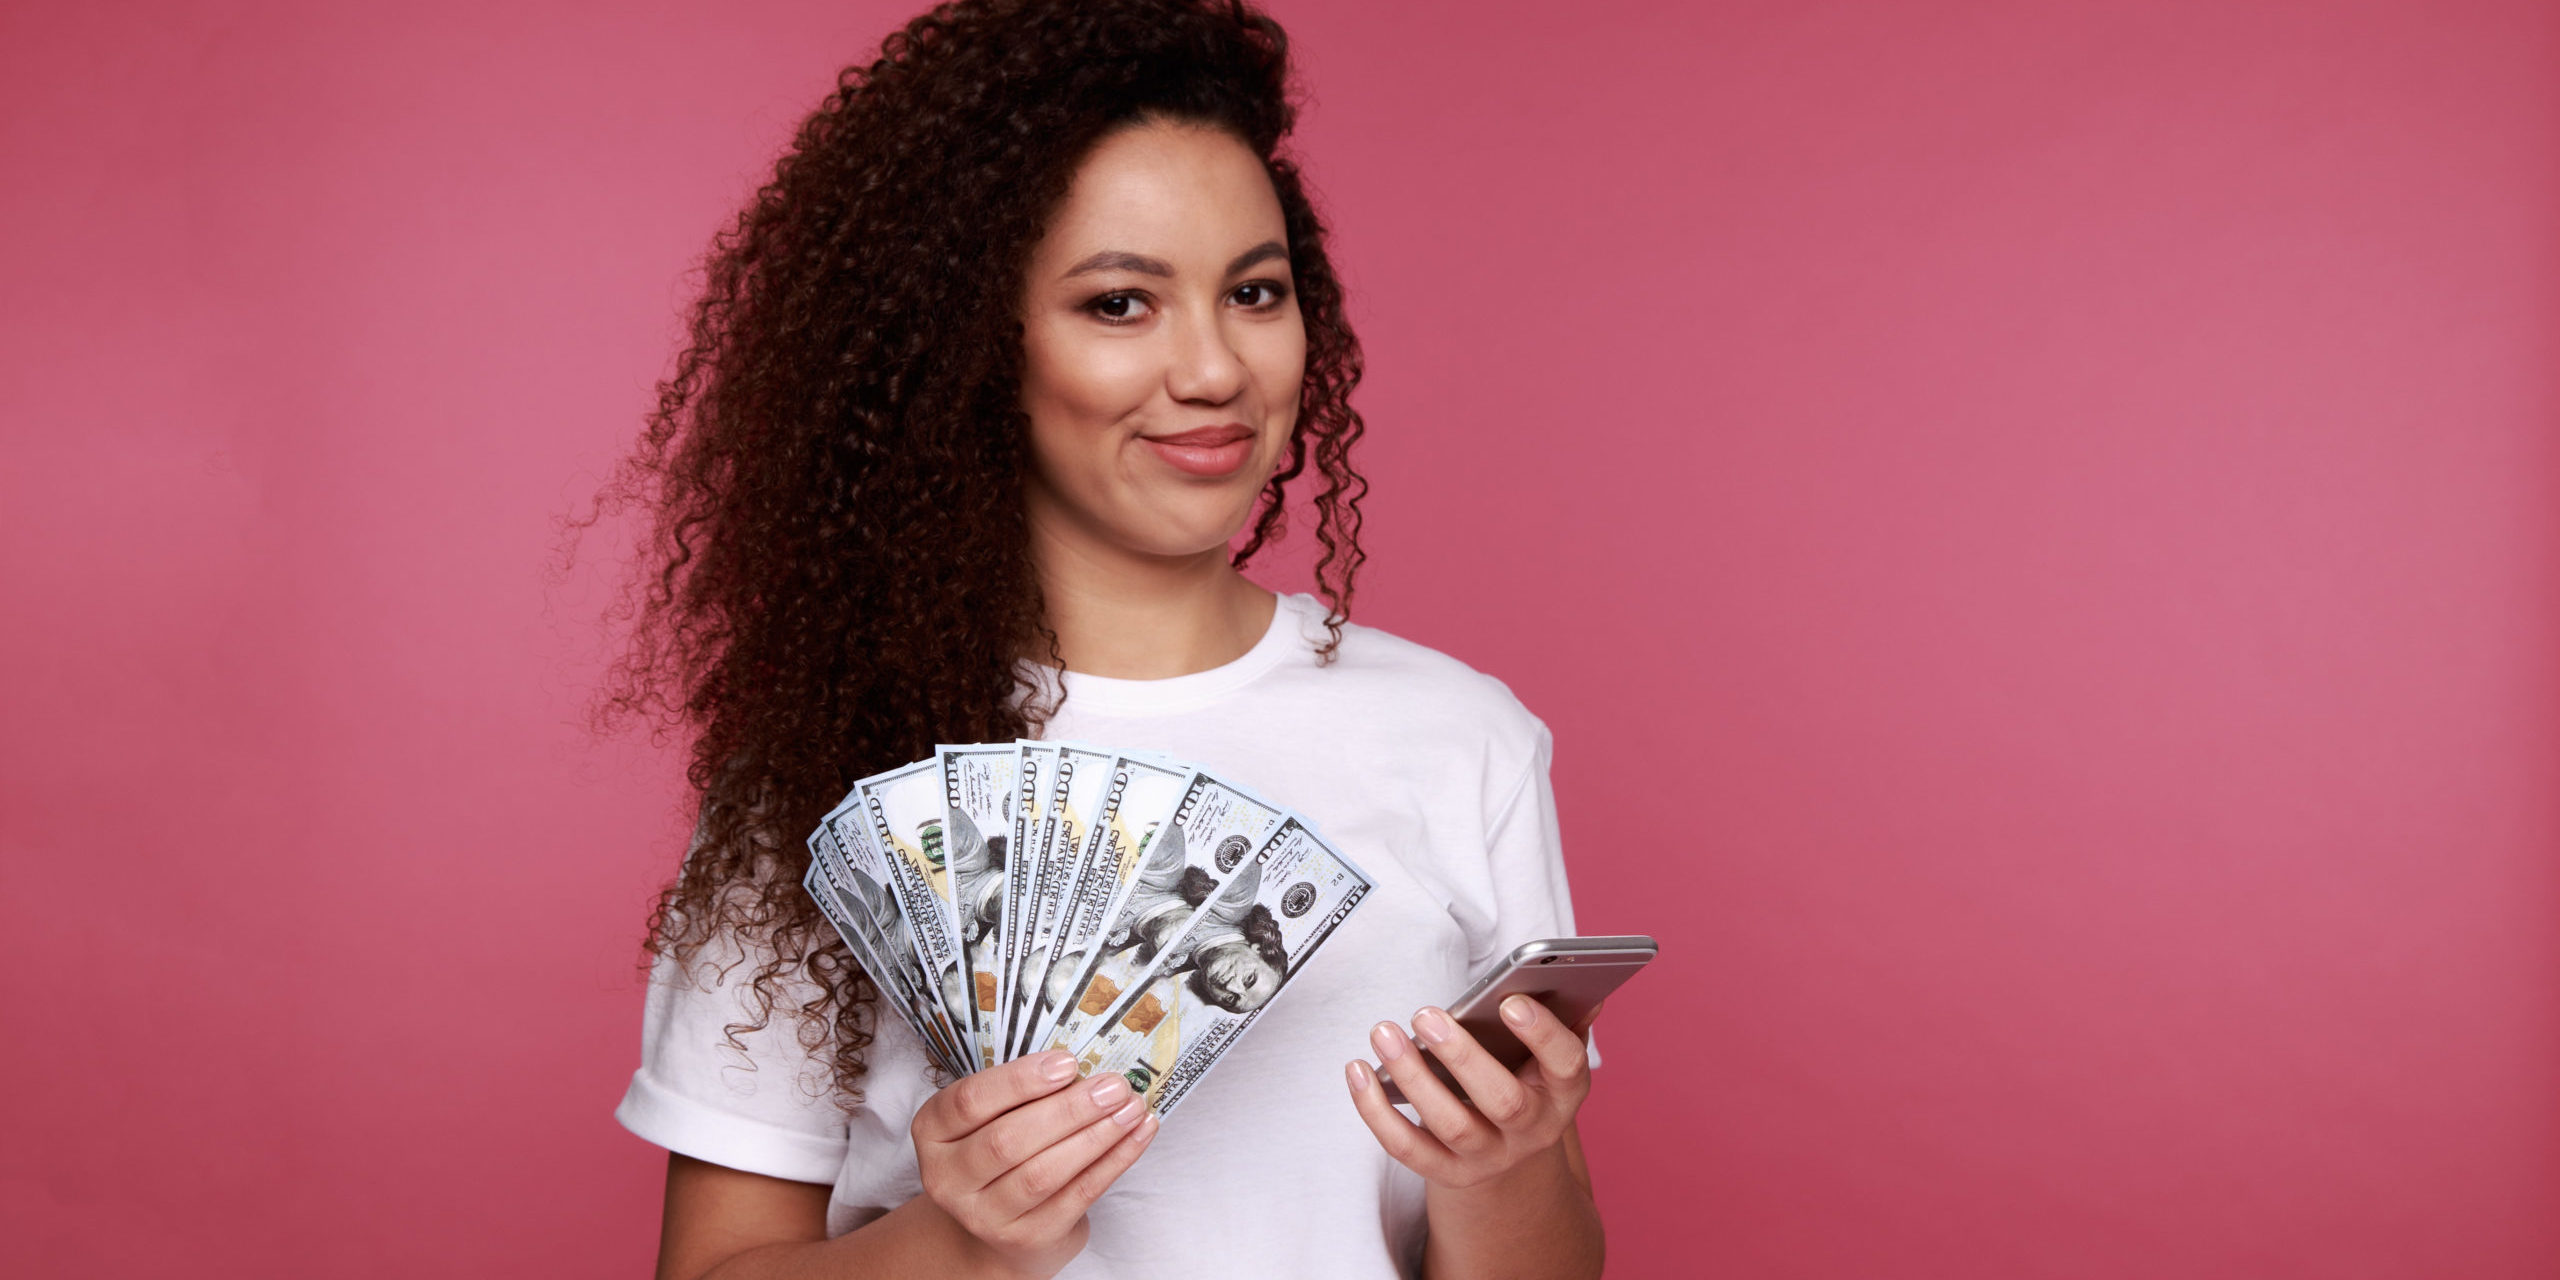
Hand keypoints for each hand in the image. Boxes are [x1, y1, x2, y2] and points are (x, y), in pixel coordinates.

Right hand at [911, 1050, 1158, 1277]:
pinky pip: (1076, 1196)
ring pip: (1043, 1173)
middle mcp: (948, 1178)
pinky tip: (1137, 1135)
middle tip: (1113, 1086)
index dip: (1020, 1081)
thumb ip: (1024, 1092)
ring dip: (1095, 1137)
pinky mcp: (1025, 1238)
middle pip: (1008, 1141)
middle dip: (1068, 1110)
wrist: (997, 1223)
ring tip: (1131, 1108)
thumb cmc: (1001, 1149)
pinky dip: (1113, 1162)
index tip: (1068, 1062)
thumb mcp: (992, 1116)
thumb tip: (1087, 1065)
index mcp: (933, 1132)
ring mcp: (984, 1215)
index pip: (969, 1101)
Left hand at [1345, 996, 1592, 1189]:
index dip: (1542, 1034)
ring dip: (1412, 1077)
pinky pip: (1406, 1147)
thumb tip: (1571, 981)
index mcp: (1563, 1093)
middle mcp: (1532, 1132)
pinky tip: (1357, 1070)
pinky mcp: (1447, 1172)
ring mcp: (1489, 1157)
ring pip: (1450, 1125)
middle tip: (1424, 1014)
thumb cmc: (1522, 1077)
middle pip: (1503, 1101)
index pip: (1566, 1065)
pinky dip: (1376, 1110)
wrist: (1508, 1149)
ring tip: (1384, 1033)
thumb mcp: (1545, 1053)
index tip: (1509, 1001)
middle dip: (1461, 1056)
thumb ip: (1558, 1018)